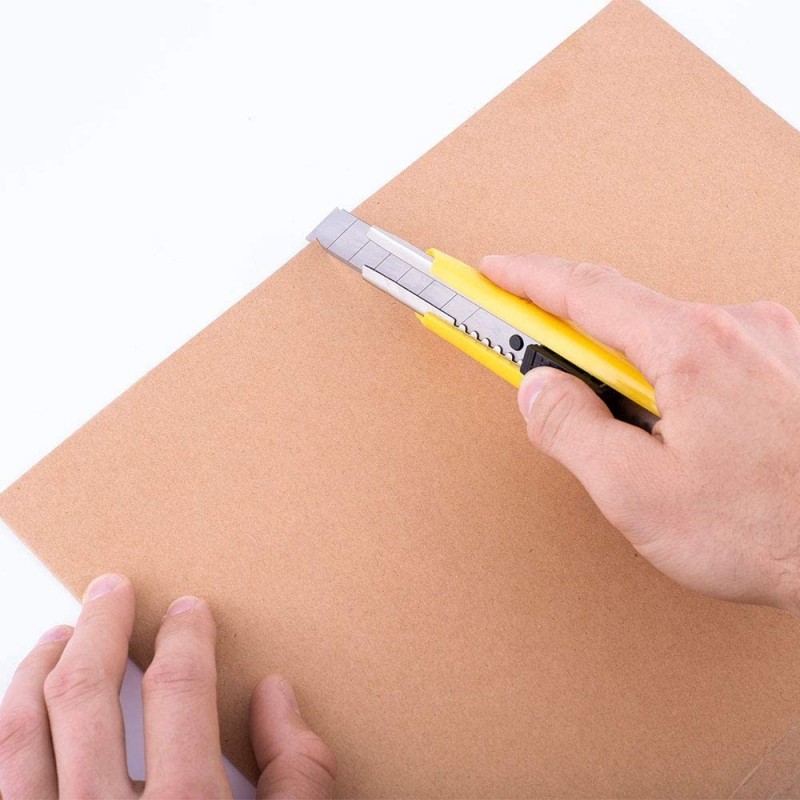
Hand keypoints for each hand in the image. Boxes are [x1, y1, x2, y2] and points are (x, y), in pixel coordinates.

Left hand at [0, 574, 335, 798]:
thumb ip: (298, 773)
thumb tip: (275, 696)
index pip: (177, 689)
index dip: (185, 636)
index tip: (188, 610)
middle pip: (85, 691)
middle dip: (99, 626)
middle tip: (108, 590)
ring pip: (21, 731)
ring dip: (37, 670)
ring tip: (56, 637)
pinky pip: (0, 777)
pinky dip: (8, 729)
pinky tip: (23, 710)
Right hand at [481, 254, 799, 612]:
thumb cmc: (770, 531)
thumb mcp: (636, 493)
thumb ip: (570, 430)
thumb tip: (538, 388)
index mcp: (690, 346)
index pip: (585, 291)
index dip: (527, 279)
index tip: (492, 273)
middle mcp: (734, 325)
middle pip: (624, 320)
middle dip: (580, 355)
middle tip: (553, 393)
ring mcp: (768, 339)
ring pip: (665, 343)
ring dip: (633, 381)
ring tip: (646, 451)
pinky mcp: (786, 360)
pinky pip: (704, 355)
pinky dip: (674, 384)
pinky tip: (688, 440)